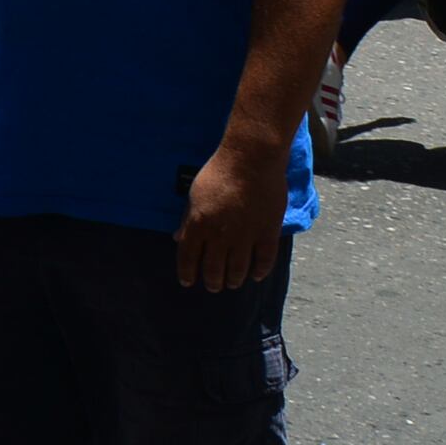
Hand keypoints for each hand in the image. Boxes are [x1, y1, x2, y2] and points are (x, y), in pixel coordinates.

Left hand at [175, 133, 285, 291]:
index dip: (187, 273)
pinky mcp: (267, 231)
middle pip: (214, 268)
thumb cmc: (219, 172)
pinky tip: (256, 275)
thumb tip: (178, 238)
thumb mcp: (195, 194)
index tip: (188, 282)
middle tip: (214, 286)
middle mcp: (220, 235)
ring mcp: (245, 235)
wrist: (252, 158)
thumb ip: (188, 219)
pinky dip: (260, 270)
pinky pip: (264, 259)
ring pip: (238, 269)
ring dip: (234, 280)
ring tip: (233, 283)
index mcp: (198, 224)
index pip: (188, 258)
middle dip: (212, 281)